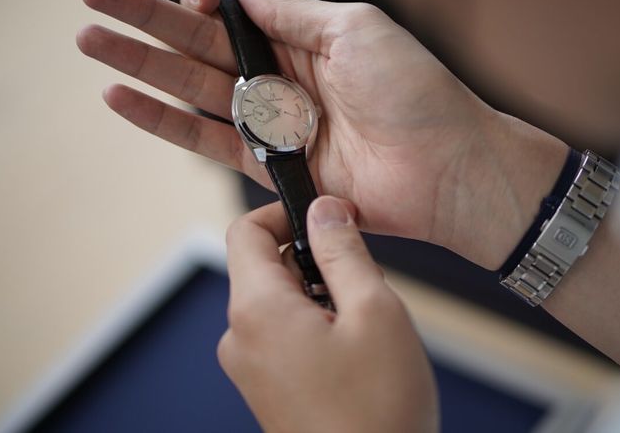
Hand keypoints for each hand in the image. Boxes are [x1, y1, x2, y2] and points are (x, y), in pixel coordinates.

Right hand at [77, 0, 565, 268]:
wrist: (446, 166)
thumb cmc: (415, 91)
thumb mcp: (355, 28)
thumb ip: (292, 13)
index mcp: (304, 41)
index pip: (235, 17)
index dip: (201, 3)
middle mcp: (283, 81)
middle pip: (200, 47)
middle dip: (146, 25)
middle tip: (92, 3)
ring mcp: (273, 125)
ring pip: (192, 90)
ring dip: (141, 68)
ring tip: (92, 45)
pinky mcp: (268, 167)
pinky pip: (206, 140)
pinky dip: (164, 121)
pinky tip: (124, 100)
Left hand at [220, 196, 437, 432]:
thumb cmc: (379, 411)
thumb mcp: (374, 310)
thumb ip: (343, 250)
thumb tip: (324, 209)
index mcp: (257, 310)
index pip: (244, 231)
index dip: (284, 212)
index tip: (325, 216)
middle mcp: (240, 338)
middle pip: (264, 266)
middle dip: (313, 261)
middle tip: (361, 282)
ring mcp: (250, 368)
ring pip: (279, 301)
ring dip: (320, 296)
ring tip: (362, 328)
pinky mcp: (267, 389)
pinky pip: (283, 335)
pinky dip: (315, 327)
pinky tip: (353, 354)